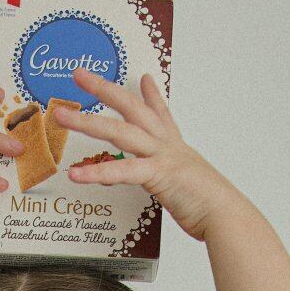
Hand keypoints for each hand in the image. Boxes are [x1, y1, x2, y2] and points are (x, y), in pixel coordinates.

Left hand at [55, 66, 241, 243]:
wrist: (227, 216)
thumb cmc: (210, 206)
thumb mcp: (189, 185)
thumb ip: (173, 178)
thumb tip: (167, 179)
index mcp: (176, 147)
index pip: (161, 114)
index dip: (152, 94)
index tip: (143, 78)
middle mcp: (168, 145)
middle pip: (131, 109)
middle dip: (104, 89)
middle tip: (79, 74)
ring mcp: (162, 156)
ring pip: (119, 132)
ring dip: (88, 122)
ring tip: (62, 117)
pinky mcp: (158, 174)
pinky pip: (121, 171)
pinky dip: (96, 173)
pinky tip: (75, 174)